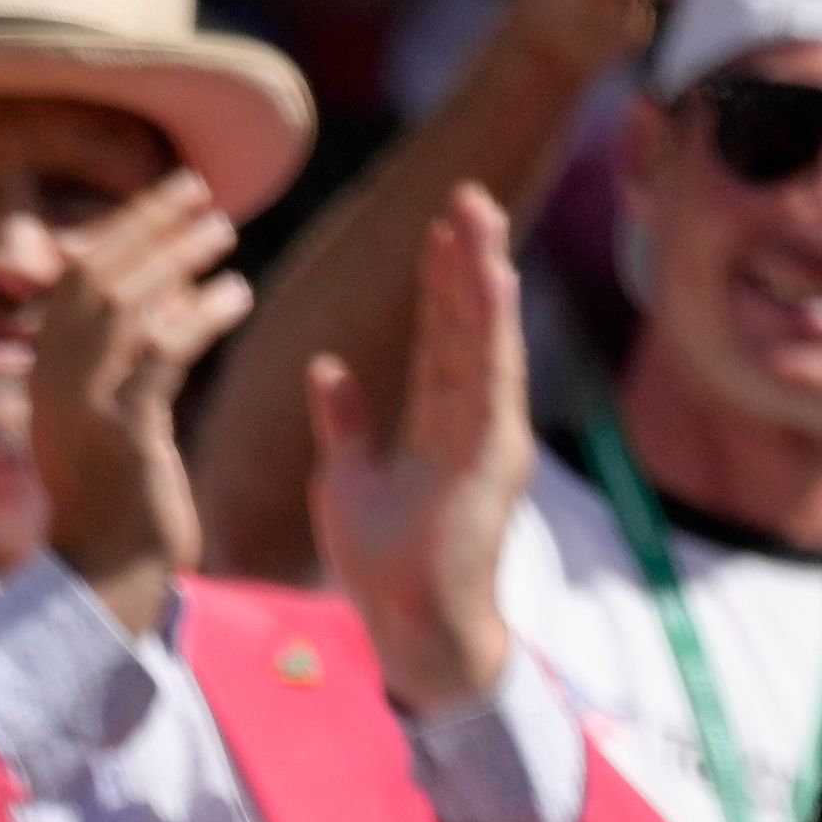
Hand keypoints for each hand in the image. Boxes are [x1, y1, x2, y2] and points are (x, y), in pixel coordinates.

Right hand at [29, 170, 250, 632]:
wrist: (108, 576)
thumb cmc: (117, 496)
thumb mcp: (106, 414)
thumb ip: (122, 356)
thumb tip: (164, 285)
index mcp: (45, 373)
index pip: (76, 277)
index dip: (124, 228)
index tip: (170, 195)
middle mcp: (53, 383)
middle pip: (96, 278)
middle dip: (149, 225)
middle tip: (203, 192)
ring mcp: (84, 409)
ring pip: (126, 307)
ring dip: (177, 259)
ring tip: (223, 232)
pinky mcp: (124, 435)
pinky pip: (163, 355)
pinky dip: (201, 315)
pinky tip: (236, 293)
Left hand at [310, 183, 529, 715]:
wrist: (406, 624)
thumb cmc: (383, 561)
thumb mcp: (345, 477)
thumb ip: (344, 422)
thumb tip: (328, 371)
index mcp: (436, 422)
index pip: (439, 336)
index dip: (437, 282)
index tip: (434, 227)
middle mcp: (471, 420)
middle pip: (467, 326)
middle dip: (466, 261)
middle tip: (465, 196)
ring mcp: (487, 437)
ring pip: (485, 341)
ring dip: (483, 278)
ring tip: (480, 219)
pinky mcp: (491, 458)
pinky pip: (491, 382)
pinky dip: (492, 331)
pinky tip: (493, 282)